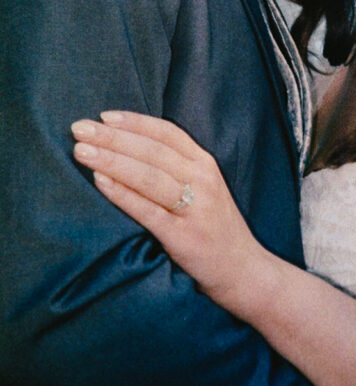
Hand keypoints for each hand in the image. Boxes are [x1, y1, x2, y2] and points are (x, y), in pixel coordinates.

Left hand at [71, 111, 272, 320]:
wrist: (244, 270)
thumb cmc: (214, 227)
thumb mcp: (204, 187)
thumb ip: (177, 168)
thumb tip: (128, 148)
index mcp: (205, 163)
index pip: (166, 133)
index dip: (134, 122)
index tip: (103, 116)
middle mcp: (202, 179)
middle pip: (152, 151)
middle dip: (113, 137)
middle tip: (80, 128)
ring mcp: (194, 207)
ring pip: (148, 176)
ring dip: (112, 160)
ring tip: (82, 151)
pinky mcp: (183, 236)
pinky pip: (147, 210)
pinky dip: (122, 194)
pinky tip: (100, 182)